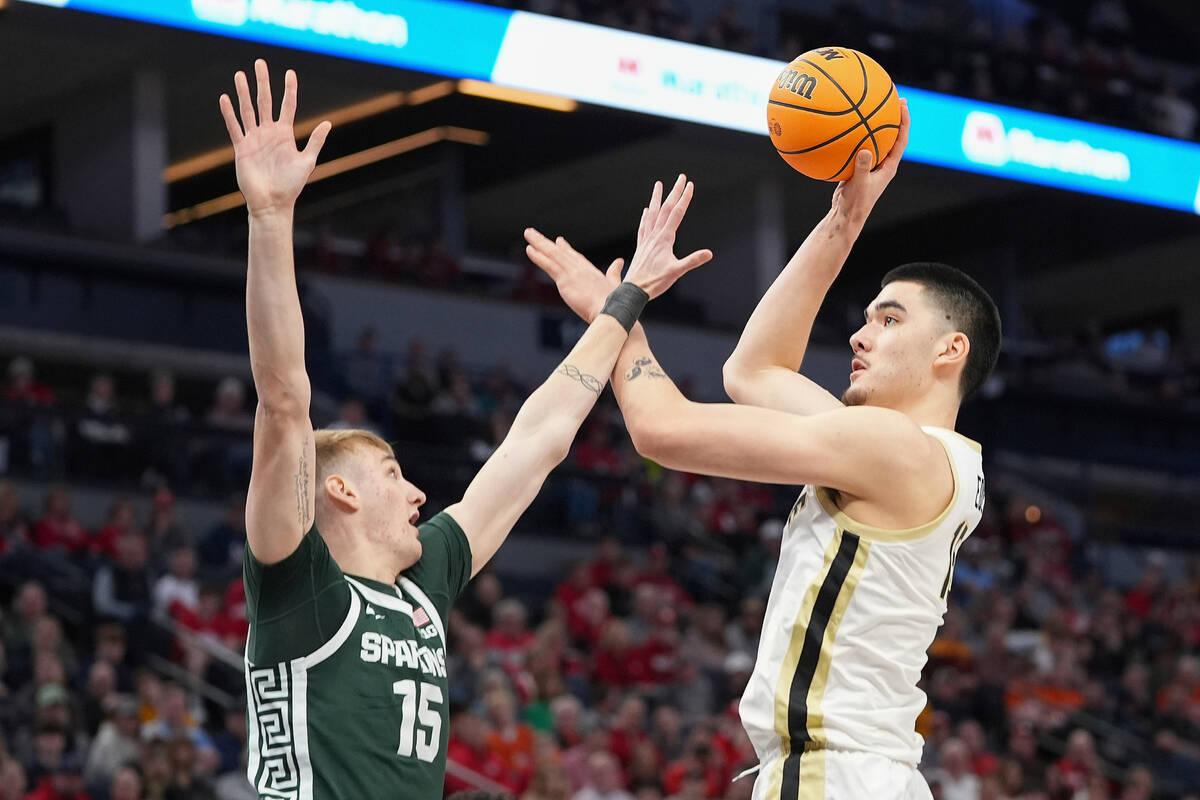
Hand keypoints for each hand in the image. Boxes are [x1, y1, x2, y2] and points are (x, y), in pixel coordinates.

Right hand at [218, 59, 330, 215]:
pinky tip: (226, 98)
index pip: (287, 106)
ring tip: (240, 74)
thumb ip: (315, 141)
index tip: (290, 73)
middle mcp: (268, 133)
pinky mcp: (241, 148)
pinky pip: (234, 127)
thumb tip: (328, 123)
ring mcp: (254, 139)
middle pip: (265, 102)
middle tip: (260, 63)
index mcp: (285, 134)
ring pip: (248, 110)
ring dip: (244, 93)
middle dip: (263, 82)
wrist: (273, 203)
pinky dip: (229, 113)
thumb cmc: (291, 185)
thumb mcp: (307, 161)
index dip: (289, 90)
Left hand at [523, 228, 622, 322]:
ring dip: (539, 243)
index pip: (576, 257)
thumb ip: (615, 272)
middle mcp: (581, 269)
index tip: (559, 241)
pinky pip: (549, 265)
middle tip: (534, 234)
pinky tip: (530, 249)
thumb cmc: (616, 303)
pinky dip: (538, 257)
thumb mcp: (616, 284)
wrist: (612, 311)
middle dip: (547, 243)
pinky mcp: (565, 280)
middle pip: (561, 252)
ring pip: (553, 254)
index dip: (566, 249)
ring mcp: (573, 273)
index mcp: (592, 272)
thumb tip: (619, 261)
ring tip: (528, 233)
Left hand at [623, 174, 712, 297]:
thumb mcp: (676, 272)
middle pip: (665, 209)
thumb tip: (709, 253)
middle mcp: (654, 236)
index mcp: (664, 239)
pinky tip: (646, 210)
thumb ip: (692, 261)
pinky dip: (646, 216)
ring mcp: (646, 240)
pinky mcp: (641, 246)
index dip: (684, 198)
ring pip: (652, 213)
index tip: (690, 184)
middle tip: (681, 177)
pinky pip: (644, 226)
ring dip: (656, 198)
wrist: (633, 290)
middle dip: (674, 192)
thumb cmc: (655, 283)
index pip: (676, 214)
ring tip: (658, 184)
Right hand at [830, 98, 909, 223]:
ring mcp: (871, 165)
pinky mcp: (859, 167)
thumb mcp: (858, 185)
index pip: (901, 140)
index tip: (903, 104)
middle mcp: (883, 164)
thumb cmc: (855, 204)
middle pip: (893, 135)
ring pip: (876, 140)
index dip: (904, 121)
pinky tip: (843, 127)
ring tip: (871, 106)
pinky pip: (859, 147)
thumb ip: (861, 168)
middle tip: (894, 98)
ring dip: (876, 124)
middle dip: (894, 116)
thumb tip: (864, 150)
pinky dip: (854, 136)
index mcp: (888, 167)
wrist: (845, 216)